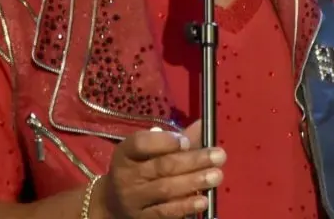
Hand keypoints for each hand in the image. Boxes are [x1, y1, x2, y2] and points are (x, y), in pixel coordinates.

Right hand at [94, 120, 225, 218]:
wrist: (114, 203)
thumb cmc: (138, 169)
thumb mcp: (148, 151)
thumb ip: (175, 140)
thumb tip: (204, 125)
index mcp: (125, 153)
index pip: (141, 143)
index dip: (165, 141)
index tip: (187, 141)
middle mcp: (126, 175)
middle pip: (161, 166)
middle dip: (193, 160)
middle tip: (219, 156)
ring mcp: (133, 199)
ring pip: (165, 189)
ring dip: (194, 182)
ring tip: (216, 176)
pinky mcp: (142, 218)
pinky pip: (165, 212)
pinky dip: (185, 206)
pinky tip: (203, 200)